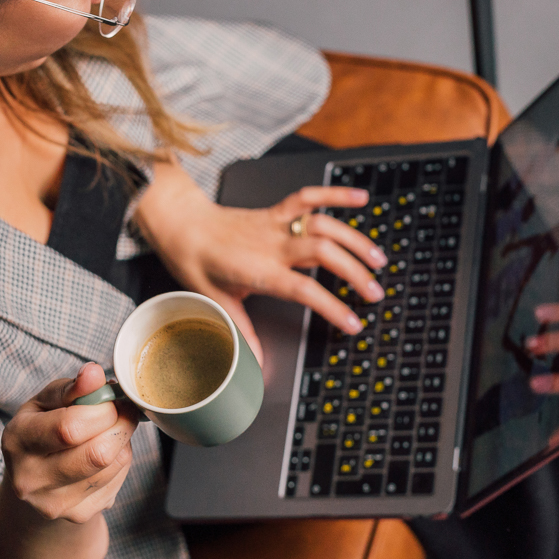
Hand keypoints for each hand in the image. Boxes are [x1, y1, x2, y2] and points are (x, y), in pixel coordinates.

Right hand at [0, 364, 134, 558]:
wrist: (30, 488)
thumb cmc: (39, 434)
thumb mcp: (43, 404)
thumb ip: (70, 388)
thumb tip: (94, 372)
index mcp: (17, 442)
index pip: (69, 428)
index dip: (102, 409)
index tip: (111, 398)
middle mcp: (31, 479)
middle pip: (96, 453)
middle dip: (120, 424)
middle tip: (121, 411)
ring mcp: (55, 504)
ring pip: (113, 465)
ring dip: (123, 440)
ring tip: (110, 429)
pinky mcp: (78, 515)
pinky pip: (118, 480)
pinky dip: (120, 460)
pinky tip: (105, 453)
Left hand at [133, 161, 386, 356]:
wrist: (181, 226)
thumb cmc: (196, 262)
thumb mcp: (217, 302)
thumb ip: (242, 332)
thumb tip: (257, 364)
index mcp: (259, 270)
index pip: (304, 289)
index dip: (332, 306)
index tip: (353, 322)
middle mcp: (272, 245)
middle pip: (322, 252)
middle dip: (353, 272)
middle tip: (374, 293)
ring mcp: (276, 225)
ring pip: (322, 224)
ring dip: (353, 238)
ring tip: (378, 258)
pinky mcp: (276, 211)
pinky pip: (308, 197)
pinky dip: (335, 194)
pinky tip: (361, 197)